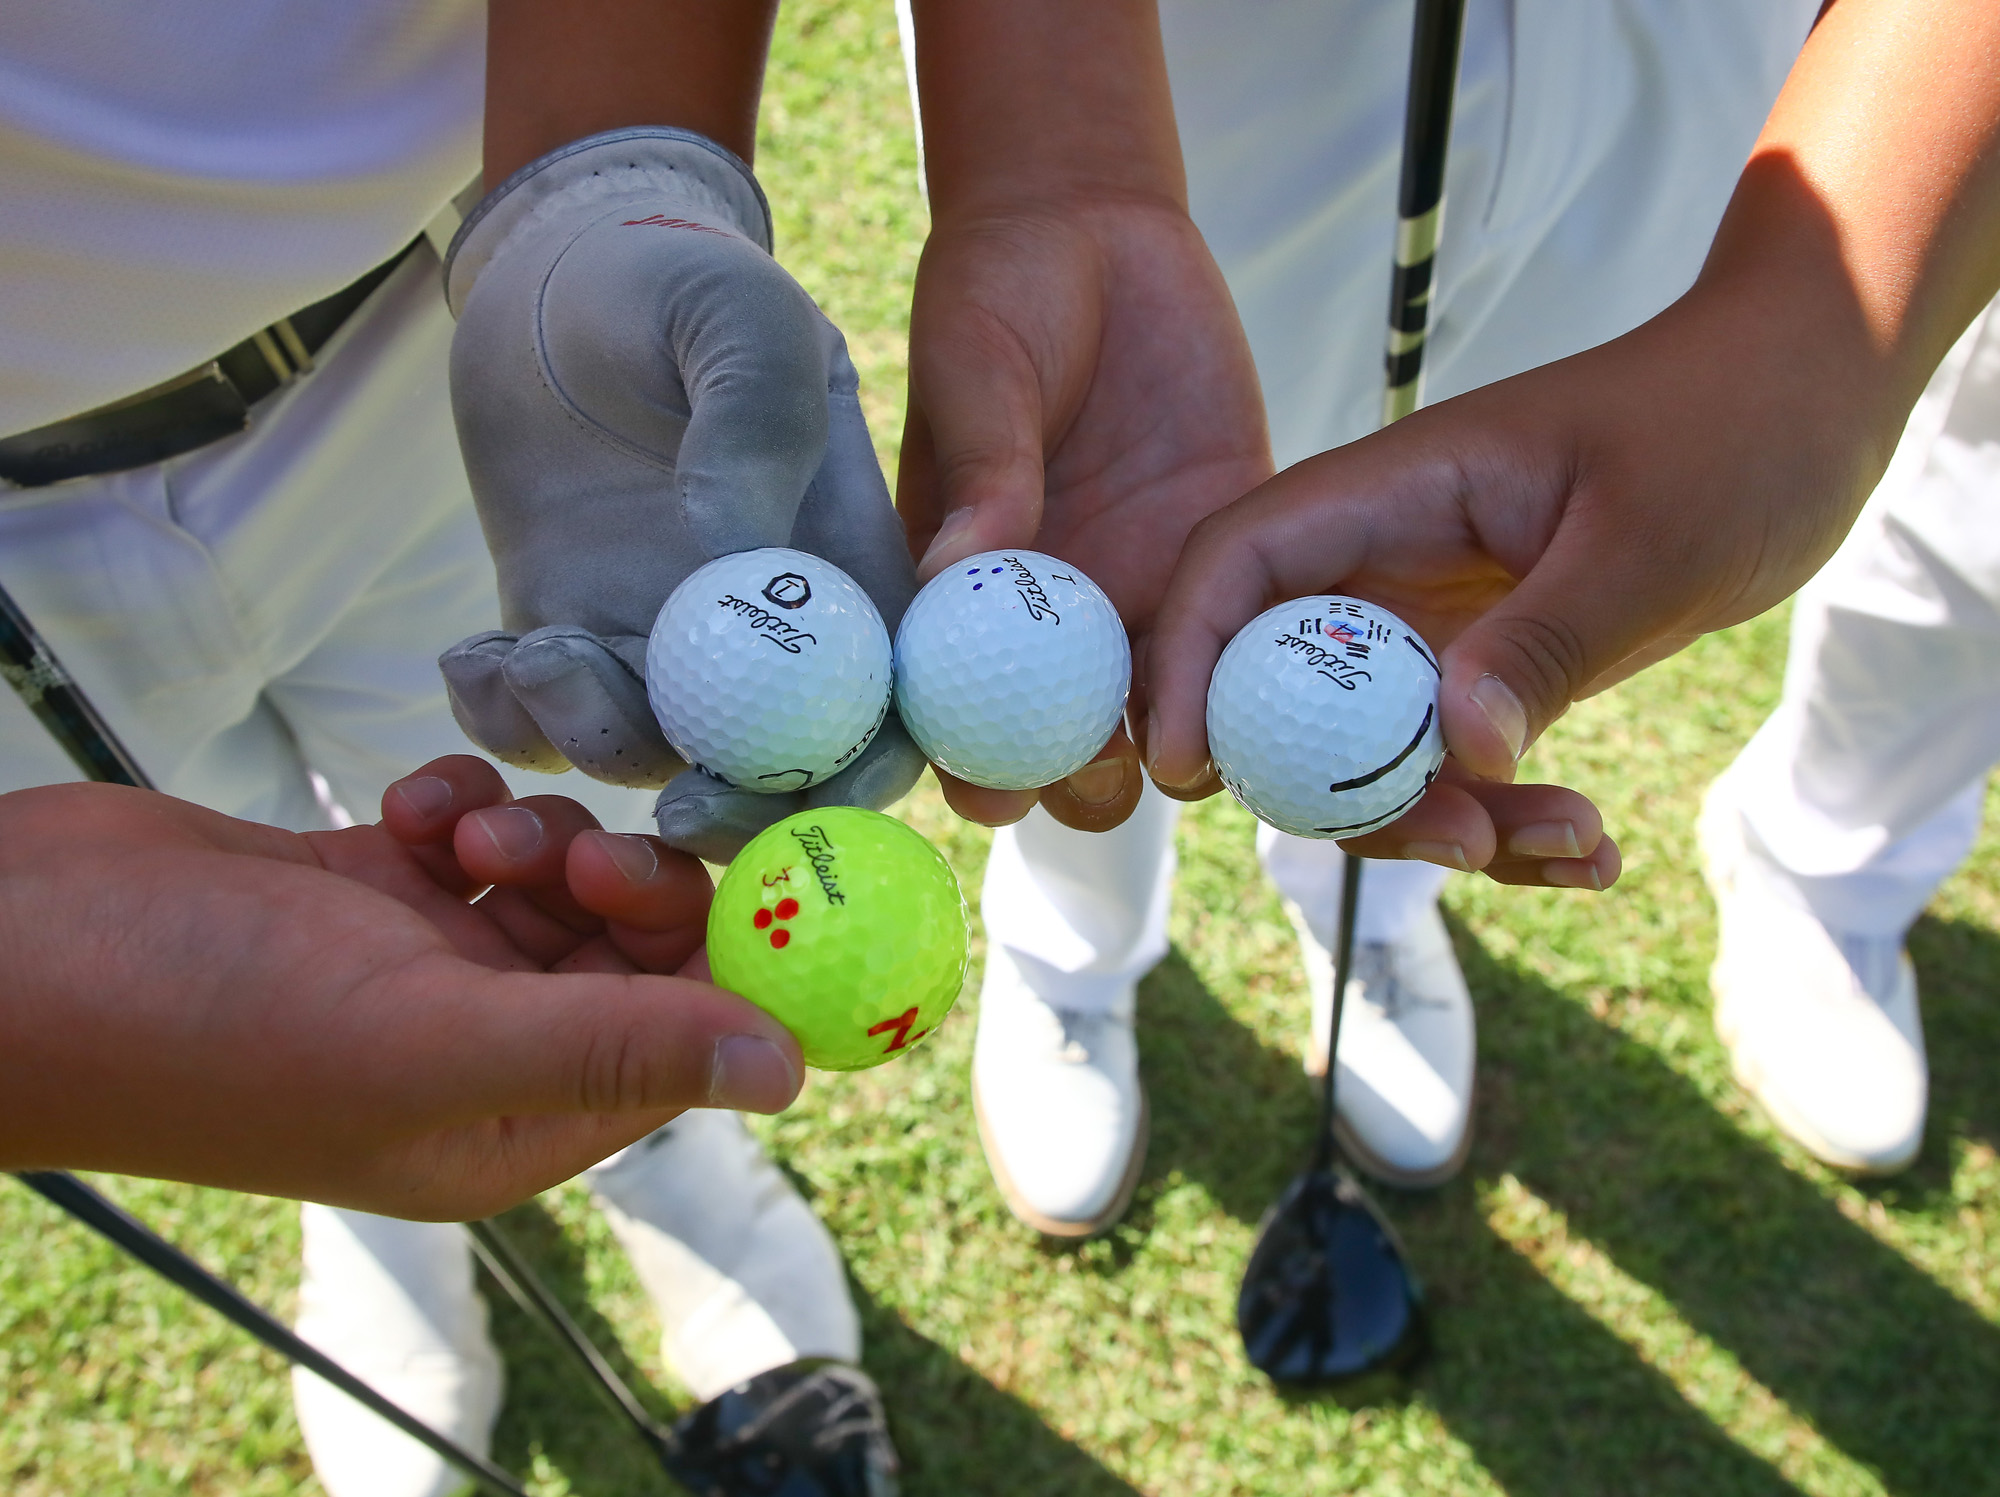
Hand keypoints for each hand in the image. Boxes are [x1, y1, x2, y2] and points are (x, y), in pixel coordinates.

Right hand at [0, 759, 801, 1218]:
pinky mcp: (375, 889)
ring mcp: (427, 964)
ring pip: (560, 878)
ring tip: (459, 836)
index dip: (728, 962)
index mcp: (515, 1123)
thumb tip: (784, 1072)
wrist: (16, 947)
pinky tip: (404, 804)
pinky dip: (461, 806)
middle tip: (563, 850)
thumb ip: (614, 1049)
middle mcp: (484, 1049)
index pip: (682, 1044)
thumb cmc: (211, 1018)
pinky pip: (477, 834)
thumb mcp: (434, 1042)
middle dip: (618, 883)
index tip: (749, 870)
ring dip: (535, 833)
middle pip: (633, 950)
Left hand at [443, 127, 923, 859]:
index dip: (859, 777)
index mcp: (845, 574)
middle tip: (665, 809)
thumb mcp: (741, 322)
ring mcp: (658, 640)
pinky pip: (534, 721)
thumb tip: (734, 558)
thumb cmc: (684, 280)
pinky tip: (478, 653)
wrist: (566, 270)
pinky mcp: (563, 630)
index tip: (796, 787)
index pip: (884, 714)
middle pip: (771, 771)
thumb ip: (756, 425)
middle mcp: (762, 631)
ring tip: (538, 653)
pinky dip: (502, 719)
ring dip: (589, 741)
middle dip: (726, 812)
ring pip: (642, 757)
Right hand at [899, 191, 1271, 829]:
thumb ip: (981, 470)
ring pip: (1163, 708)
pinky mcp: (1227, 548)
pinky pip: (1248, 634)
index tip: (997, 793)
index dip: (973, 761)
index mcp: (969, 583)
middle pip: (1064, 734)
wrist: (1097, 221)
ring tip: (1208, 760)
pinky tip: (1292, 702)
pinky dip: (1266, 679)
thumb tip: (954, 574)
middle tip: (1109, 774)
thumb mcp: (978, 370)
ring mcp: (1142, 586)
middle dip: (1080, 780)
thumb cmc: (1002, 291)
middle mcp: (1055, 608)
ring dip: (1182, 747)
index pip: (960, 701)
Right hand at [1140, 282, 1905, 890]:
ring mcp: (1436, 622)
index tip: (1192, 768)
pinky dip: (1506, 822)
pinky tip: (1591, 849)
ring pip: (1372, 751)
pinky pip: (1455, 767)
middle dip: (1339, 789)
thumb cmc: (1733, 428)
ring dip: (1443, 822)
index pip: (1237, 565)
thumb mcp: (1649, 539)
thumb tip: (1459, 749)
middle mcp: (1391, 560)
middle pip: (1284, 687)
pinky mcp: (1486, 670)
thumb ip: (1544, 640)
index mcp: (1395, 491)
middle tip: (1454, 839)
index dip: (1185, 662)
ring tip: (1578, 843)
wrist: (1812, 399)